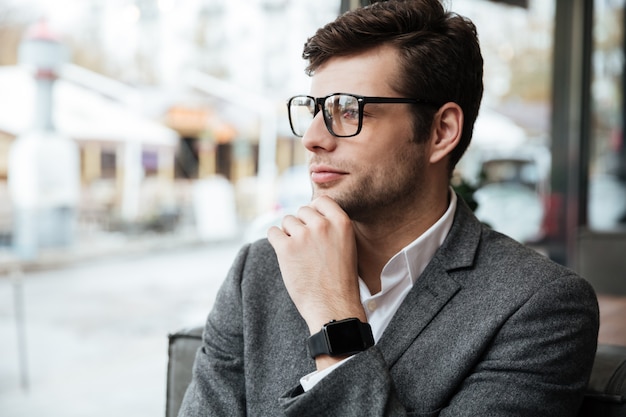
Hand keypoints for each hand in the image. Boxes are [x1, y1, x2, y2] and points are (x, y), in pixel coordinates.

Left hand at [267, 196, 365, 334]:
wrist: (333, 306)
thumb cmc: (340, 281)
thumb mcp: (347, 246)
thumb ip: (332, 228)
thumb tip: (310, 215)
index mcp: (341, 223)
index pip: (321, 201)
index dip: (314, 211)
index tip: (312, 224)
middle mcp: (322, 225)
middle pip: (301, 210)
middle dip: (300, 225)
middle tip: (305, 246)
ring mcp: (303, 235)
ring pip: (286, 221)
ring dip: (288, 234)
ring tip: (298, 254)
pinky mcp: (286, 248)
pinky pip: (273, 232)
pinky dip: (276, 241)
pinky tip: (284, 254)